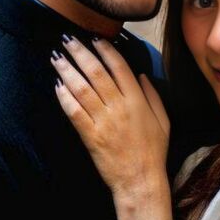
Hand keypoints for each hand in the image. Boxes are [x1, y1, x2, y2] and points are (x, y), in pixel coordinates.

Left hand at [51, 35, 169, 194]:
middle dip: (80, 53)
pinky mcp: (91, 136)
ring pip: (82, 88)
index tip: (94, 38)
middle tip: (68, 39)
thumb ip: (153, 96)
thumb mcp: (163, 121)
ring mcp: (104, 122)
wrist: (141, 181)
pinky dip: (64, 97)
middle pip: (96, 72)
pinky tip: (57, 86)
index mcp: (138, 101)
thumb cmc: (153, 153)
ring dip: (67, 70)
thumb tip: (141, 75)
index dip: (105, 50)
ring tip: (56, 57)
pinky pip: (74, 112)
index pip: (119, 67)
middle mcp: (120, 107)